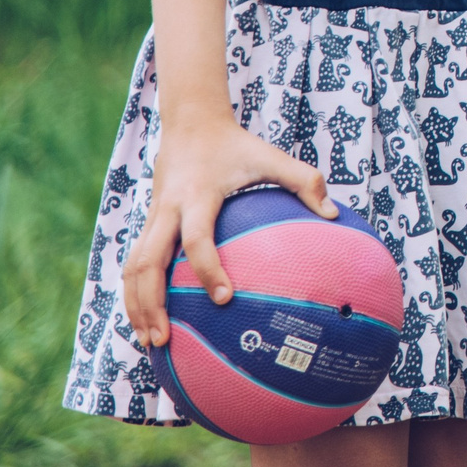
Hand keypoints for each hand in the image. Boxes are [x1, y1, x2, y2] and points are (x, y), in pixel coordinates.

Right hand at [121, 113, 336, 347]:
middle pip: (147, 263)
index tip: (225, 299)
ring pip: (133, 268)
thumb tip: (334, 214)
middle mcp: (168, 210)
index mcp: (197, 196)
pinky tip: (149, 321)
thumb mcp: (271, 156)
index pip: (197, 239)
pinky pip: (134, 263)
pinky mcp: (147, 224)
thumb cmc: (237, 145)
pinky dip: (135, 294)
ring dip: (137, 306)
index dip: (209, 269)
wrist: (190, 123)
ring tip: (152, 343)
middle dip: (152, 303)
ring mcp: (153, 218)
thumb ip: (305, 180)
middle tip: (165, 340)